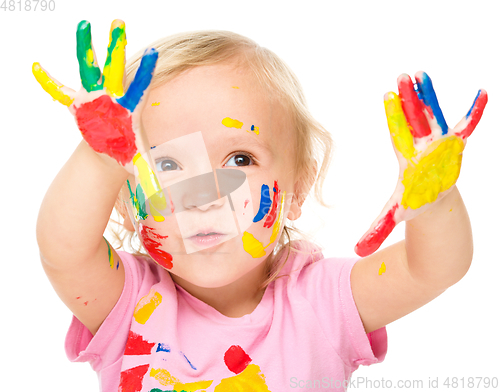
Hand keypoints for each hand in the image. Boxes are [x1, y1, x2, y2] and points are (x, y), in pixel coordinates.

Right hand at [32, 19, 157, 166]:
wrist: (108, 152)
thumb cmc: (125, 153)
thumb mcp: (137, 162)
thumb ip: (149, 174)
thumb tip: (163, 196)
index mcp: (128, 108)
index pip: (140, 86)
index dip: (146, 70)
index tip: (153, 52)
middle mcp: (111, 97)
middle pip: (115, 68)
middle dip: (116, 46)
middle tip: (119, 22)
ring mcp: (94, 98)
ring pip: (90, 69)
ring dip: (86, 48)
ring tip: (84, 25)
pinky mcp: (78, 104)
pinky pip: (60, 91)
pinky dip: (48, 82)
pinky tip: (36, 67)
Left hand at [355, 71, 486, 256]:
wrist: (433, 205)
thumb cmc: (412, 207)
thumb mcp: (395, 217)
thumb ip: (378, 230)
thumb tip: (357, 251)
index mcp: (407, 159)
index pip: (398, 134)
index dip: (394, 117)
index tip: (386, 96)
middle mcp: (421, 148)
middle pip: (414, 120)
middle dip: (410, 98)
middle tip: (403, 75)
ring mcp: (438, 145)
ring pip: (434, 117)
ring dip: (430, 97)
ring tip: (423, 74)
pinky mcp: (455, 149)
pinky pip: (467, 128)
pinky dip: (475, 112)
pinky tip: (481, 93)